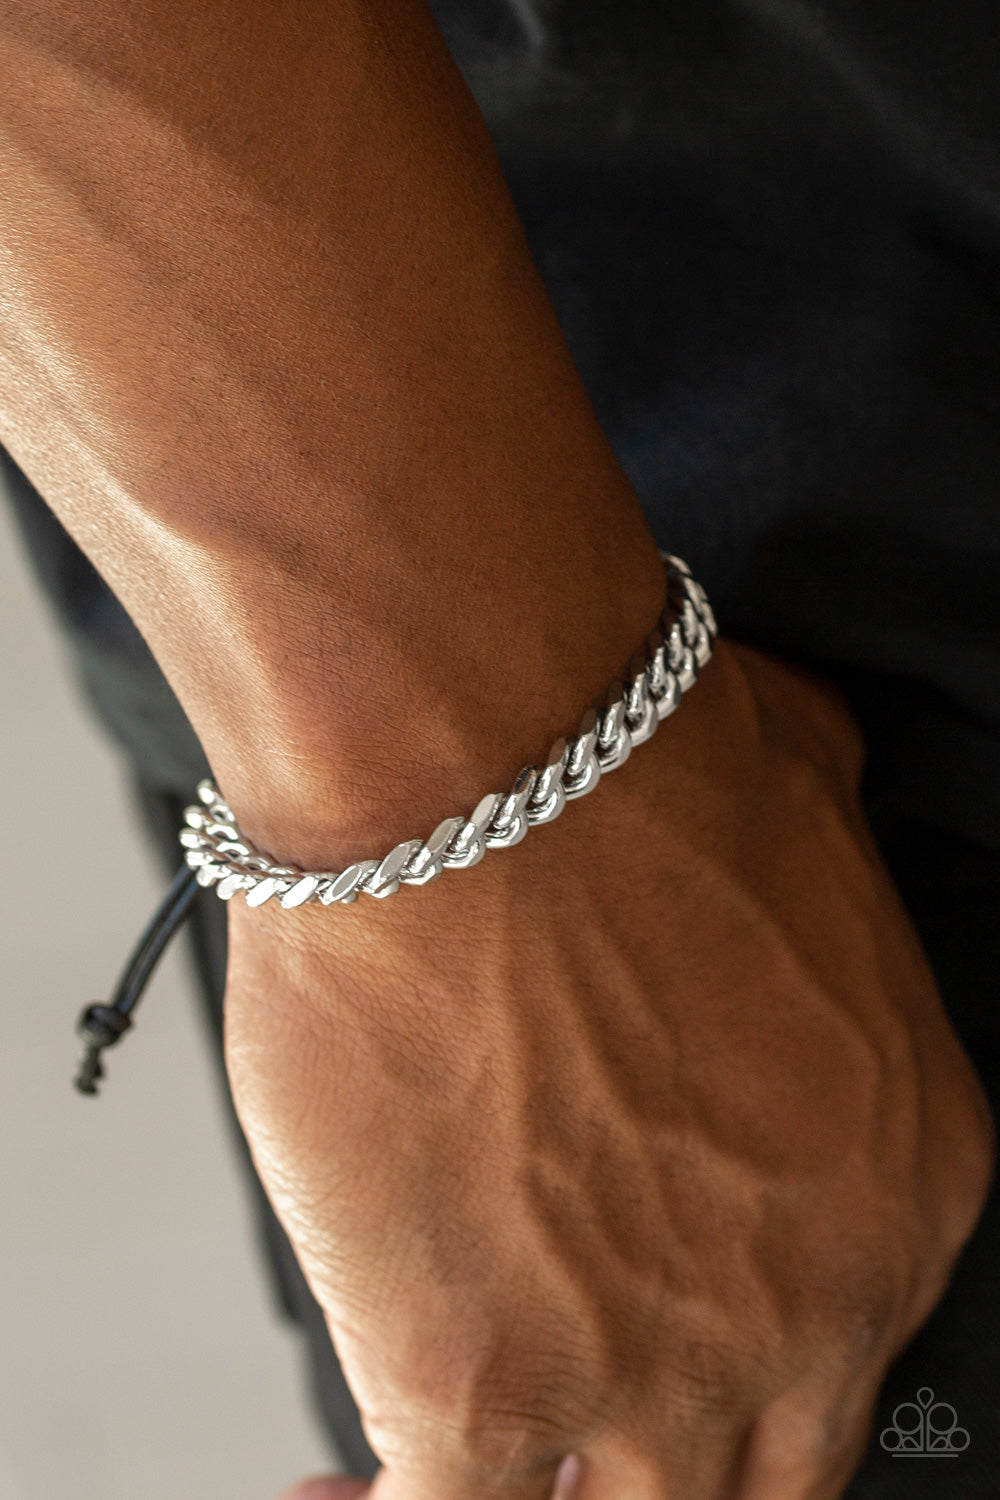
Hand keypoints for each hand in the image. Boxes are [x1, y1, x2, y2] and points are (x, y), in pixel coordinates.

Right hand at [226, 642, 992, 1499]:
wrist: (478, 758)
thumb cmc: (621, 759)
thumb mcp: (808, 808)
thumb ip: (814, 897)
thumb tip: (772, 868)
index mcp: (899, 1178)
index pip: (844, 1345)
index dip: (743, 1354)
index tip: (665, 1336)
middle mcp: (808, 1300)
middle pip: (758, 1473)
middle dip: (664, 1463)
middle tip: (576, 1431)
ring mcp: (654, 1363)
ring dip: (542, 1495)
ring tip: (468, 1449)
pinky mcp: (481, 1381)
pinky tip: (338, 1485)